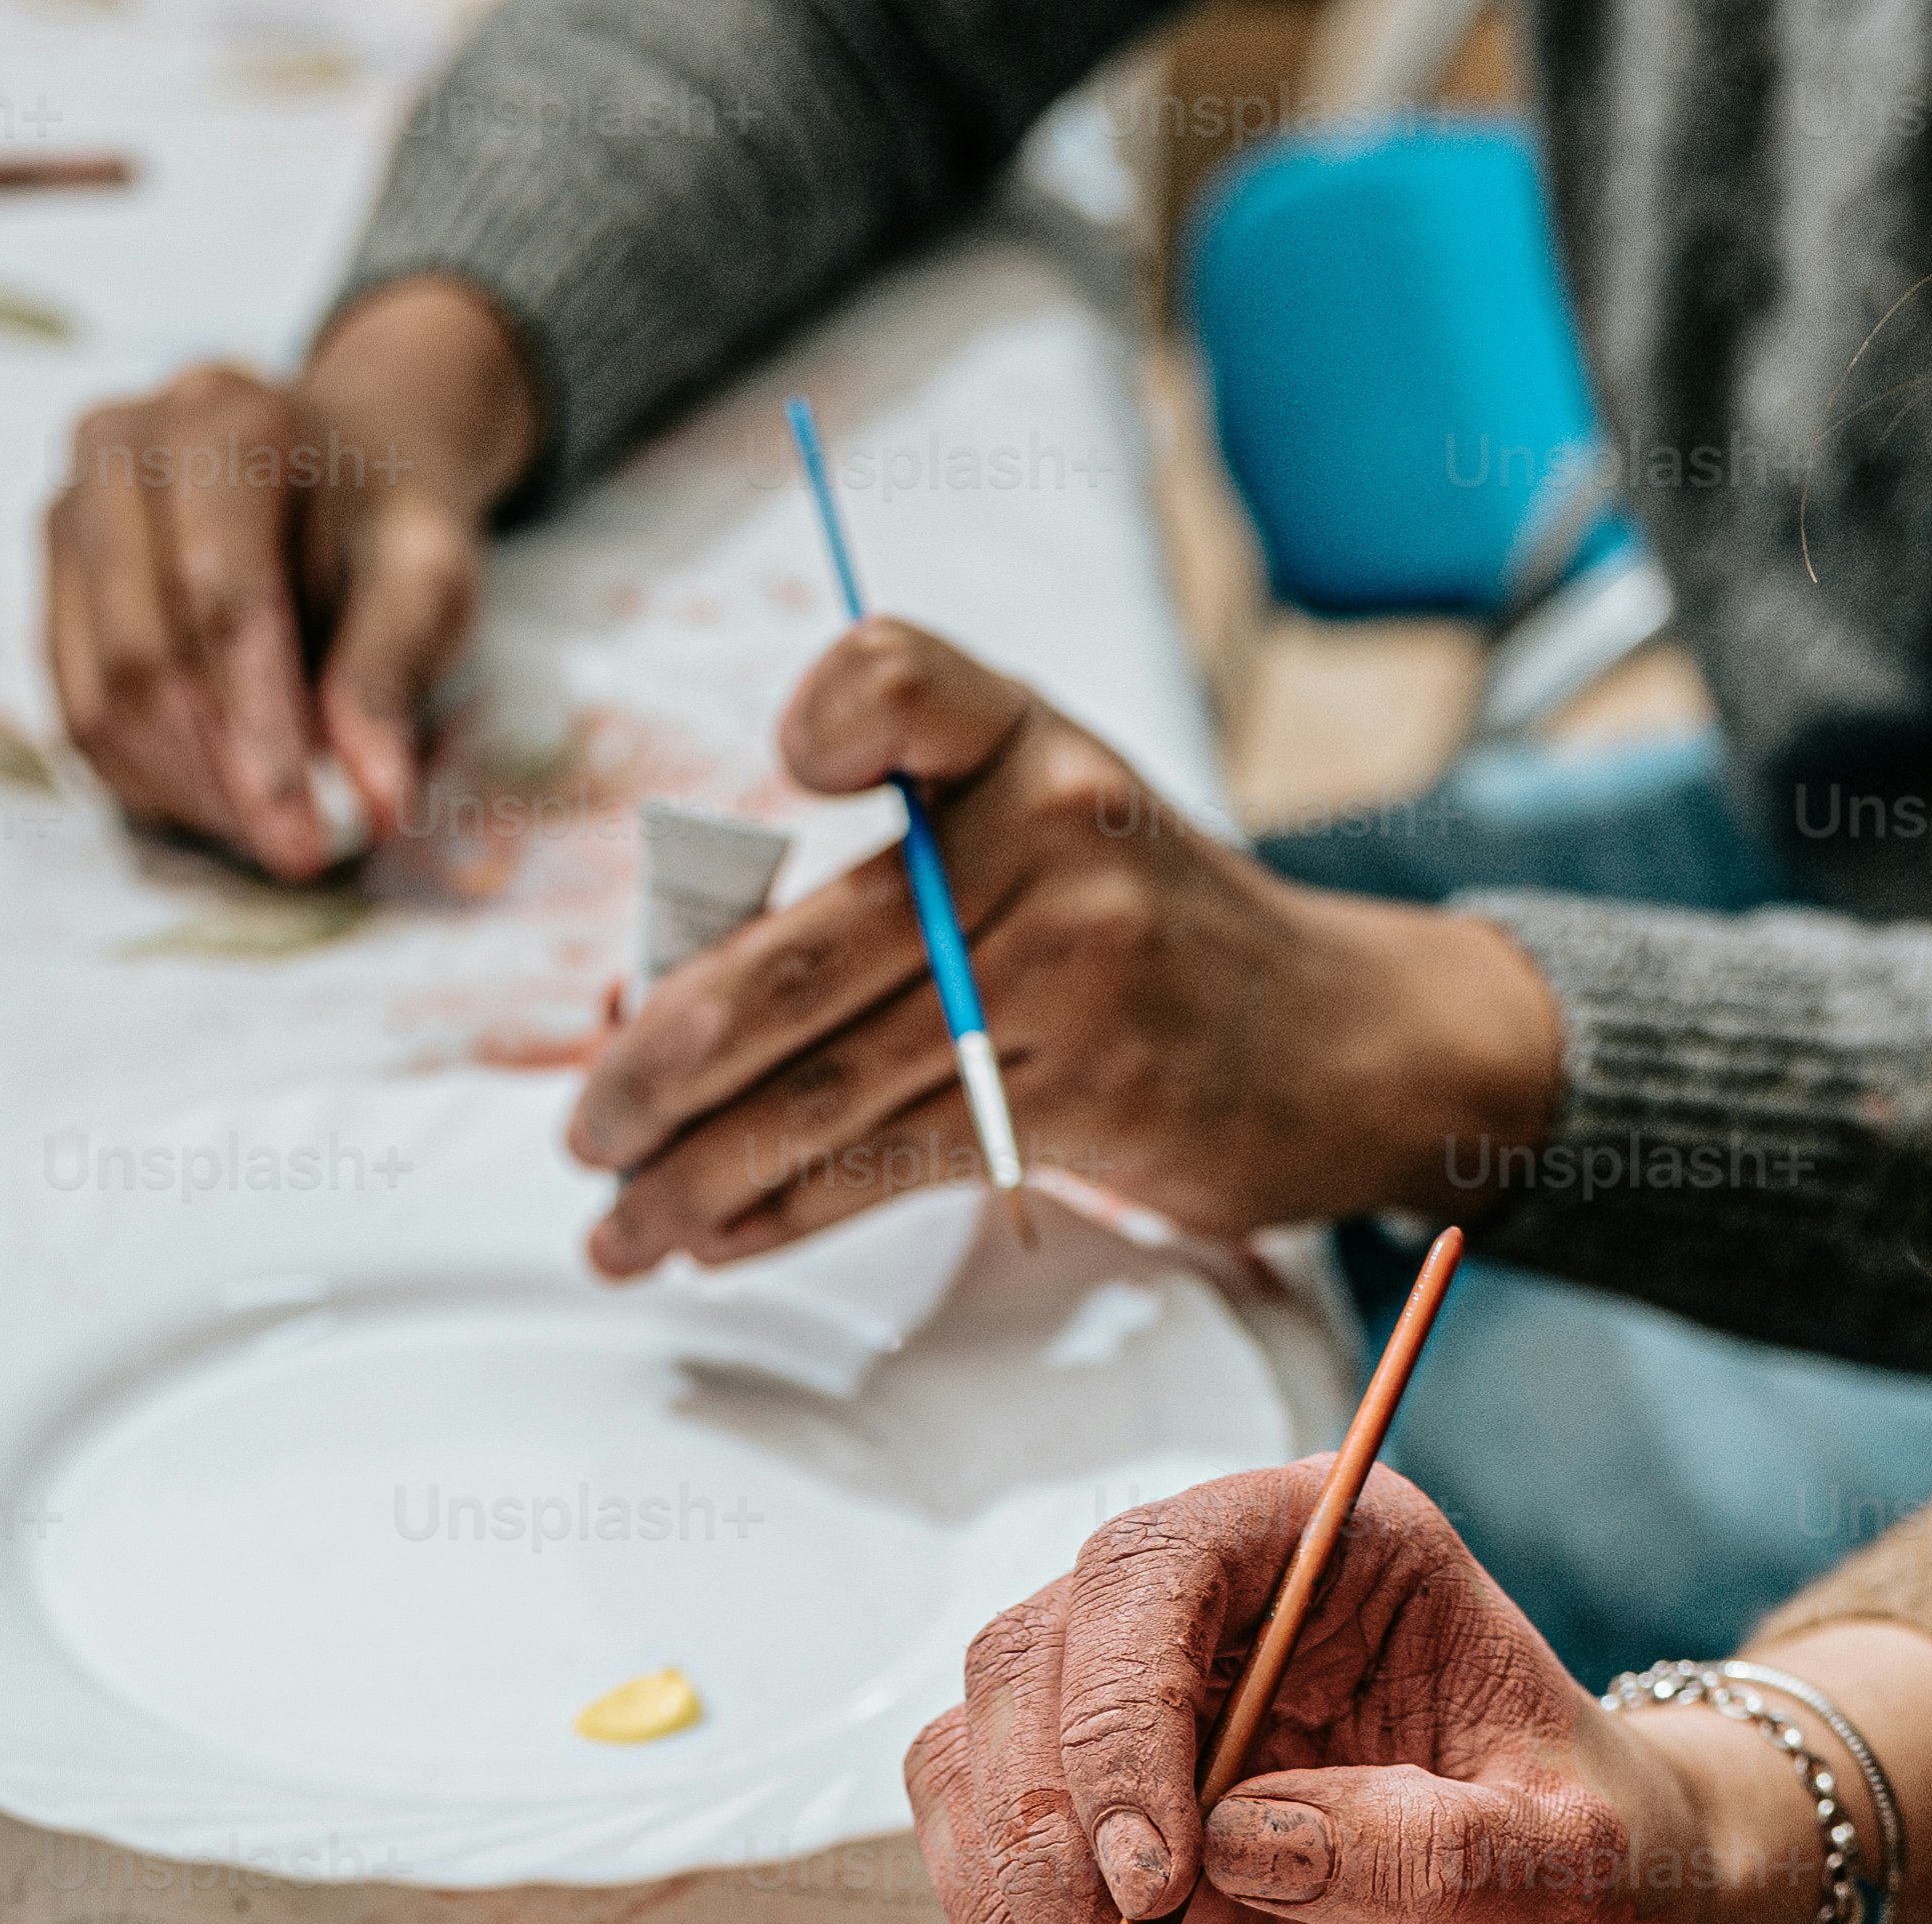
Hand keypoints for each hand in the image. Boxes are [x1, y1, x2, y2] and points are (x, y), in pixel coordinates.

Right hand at [41, 282, 534, 875]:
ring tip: (266, 836)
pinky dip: (146, 781)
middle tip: (295, 855)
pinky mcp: (52, 582)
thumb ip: (393, 671)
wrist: (328, 466)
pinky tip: (216, 809)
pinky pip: (76, 711)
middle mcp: (121, 449)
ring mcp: (69, 513)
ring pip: (100, 693)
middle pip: (146, 652)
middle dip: (222, 777)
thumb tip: (372, 799)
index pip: (221, 595)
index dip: (260, 730)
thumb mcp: (424, 573)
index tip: (307, 836)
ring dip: (184, 792)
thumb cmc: (379, 519)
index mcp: (224, 418)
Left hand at [565, 620, 1558, 1267]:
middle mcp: (1050, 838)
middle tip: (584, 1123)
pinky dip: (781, 1212)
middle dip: (658, 1061)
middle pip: (799, 959)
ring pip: (829, 1088)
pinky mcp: (1090, 1099)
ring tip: (618, 1221)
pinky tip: (714, 1238)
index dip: (821, 717)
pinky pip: (890, 1162)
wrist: (1346, 1040)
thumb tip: (661, 987)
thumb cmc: (1147, 927)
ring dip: (695, 1172)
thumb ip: (894, 866)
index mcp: (1022, 739)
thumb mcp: (1049, 832)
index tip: (774, 784)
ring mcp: (1076, 973)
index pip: (897, 677)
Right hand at [907, 1463, 1810, 1923]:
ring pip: (974, 1758)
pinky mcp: (1100, 1815)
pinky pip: (985, 1859)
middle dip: (1046, 1834)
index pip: (1159, 1567)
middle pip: (1031, 1660)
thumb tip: (1237, 1842)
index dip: (1122, 1712)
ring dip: (1012, 1907)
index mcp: (1335, 1549)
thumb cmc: (1603, 1864)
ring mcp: (1141, 1706)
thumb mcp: (1572, 1866)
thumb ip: (1430, 1846)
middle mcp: (1214, 1604)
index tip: (1162, 1872)